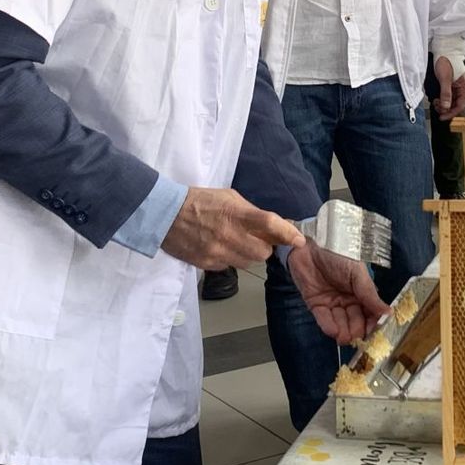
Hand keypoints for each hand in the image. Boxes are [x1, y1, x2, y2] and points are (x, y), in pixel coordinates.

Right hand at [161, 188, 303, 269]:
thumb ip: (251, 213)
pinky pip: (228, 267)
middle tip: (255, 238)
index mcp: (236, 215)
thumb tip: (273, 226)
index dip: (287, 233)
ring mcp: (217, 253)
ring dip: (247, 255)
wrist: (165, 215)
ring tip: (234, 241)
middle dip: (264, 247)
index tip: (298, 240)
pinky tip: (219, 247)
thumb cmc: (200, 201)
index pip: (269, 225)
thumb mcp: (230, 197)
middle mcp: (229, 236)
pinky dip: (230, 259)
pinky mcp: (206, 264)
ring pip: (247, 264)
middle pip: (263, 253)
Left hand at [287, 240, 391, 343]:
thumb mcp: (357, 272)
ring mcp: (332, 303)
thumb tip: (388, 313)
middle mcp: (348, 299)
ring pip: (341, 323)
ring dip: (344, 332)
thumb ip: (369, 293)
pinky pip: (324, 320)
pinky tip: (334, 331)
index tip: (377, 332)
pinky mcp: (315, 304)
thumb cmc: (338, 252)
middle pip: (356, 321)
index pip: (371, 312)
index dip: (374, 323)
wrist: (310, 244)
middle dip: (358, 330)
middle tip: (358, 336)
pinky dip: (329, 327)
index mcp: (361, 291)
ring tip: (345, 337)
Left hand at [433, 55, 464, 119]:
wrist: (444, 51)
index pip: (459, 106)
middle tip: (436, 107)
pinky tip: (436, 99)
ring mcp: (455, 89)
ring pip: (450, 103)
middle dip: (445, 109)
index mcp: (464, 88)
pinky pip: (447, 97)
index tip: (442, 117)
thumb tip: (446, 107)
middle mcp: (461, 90)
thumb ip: (446, 94)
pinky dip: (441, 100)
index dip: (450, 113)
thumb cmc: (447, 61)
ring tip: (435, 102)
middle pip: (455, 106)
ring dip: (443, 105)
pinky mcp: (450, 87)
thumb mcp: (445, 79)